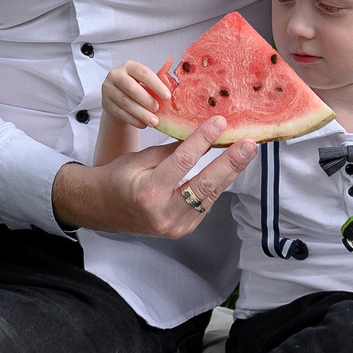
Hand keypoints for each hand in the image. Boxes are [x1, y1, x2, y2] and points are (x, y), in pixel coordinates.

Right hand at [52, 119, 255, 238]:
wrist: (103, 210)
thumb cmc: (119, 179)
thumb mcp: (140, 159)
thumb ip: (171, 151)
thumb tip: (202, 135)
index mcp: (149, 192)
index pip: (182, 162)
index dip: (203, 140)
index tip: (220, 122)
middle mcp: (164, 213)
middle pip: (205, 185)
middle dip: (231, 163)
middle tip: (249, 145)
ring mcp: (175, 226)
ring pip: (210, 196)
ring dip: (230, 173)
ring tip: (246, 153)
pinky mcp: (183, 230)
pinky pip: (205, 204)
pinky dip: (216, 186)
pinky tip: (228, 169)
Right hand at [100, 61, 171, 130]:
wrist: (118, 101)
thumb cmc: (136, 91)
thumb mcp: (144, 84)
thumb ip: (154, 87)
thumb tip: (172, 97)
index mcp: (129, 66)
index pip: (144, 73)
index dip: (156, 85)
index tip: (167, 96)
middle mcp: (115, 75)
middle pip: (131, 87)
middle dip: (146, 100)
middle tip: (157, 109)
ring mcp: (108, 89)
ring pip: (125, 102)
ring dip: (141, 113)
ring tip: (153, 122)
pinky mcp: (105, 103)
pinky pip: (120, 113)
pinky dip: (133, 120)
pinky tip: (143, 124)